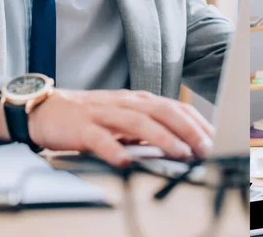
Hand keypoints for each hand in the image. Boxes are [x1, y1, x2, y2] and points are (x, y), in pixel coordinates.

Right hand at [0, 89, 213, 165]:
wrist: (47, 109)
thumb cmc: (91, 117)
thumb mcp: (125, 118)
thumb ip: (148, 127)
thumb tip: (180, 143)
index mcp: (138, 101)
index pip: (174, 107)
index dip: (197, 121)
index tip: (215, 137)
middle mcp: (125, 103)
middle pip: (162, 111)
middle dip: (187, 129)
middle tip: (205, 147)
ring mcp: (104, 114)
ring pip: (137, 123)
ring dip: (161, 138)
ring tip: (179, 153)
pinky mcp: (81, 128)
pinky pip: (99, 139)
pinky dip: (114, 149)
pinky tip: (125, 162)